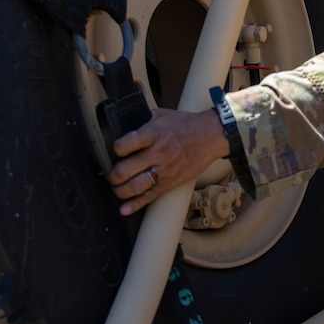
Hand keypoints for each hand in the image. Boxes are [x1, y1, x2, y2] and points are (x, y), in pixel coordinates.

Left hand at [107, 108, 229, 215]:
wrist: (210, 136)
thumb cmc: (186, 125)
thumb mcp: (161, 115)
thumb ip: (143, 121)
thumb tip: (126, 123)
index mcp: (153, 134)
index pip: (125, 145)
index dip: (116, 149)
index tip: (116, 150)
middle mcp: (157, 153)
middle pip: (126, 169)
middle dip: (114, 175)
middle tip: (113, 175)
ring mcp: (164, 170)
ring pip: (135, 186)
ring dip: (121, 191)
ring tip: (118, 189)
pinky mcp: (171, 182)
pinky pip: (150, 196)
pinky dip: (135, 204)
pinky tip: (125, 209)